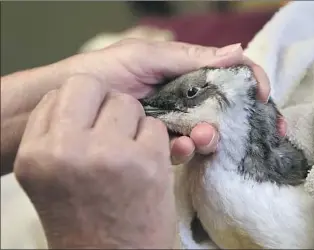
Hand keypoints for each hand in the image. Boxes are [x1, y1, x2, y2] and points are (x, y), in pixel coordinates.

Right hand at [14, 75, 174, 248]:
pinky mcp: (146, 161)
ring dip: (132, 123)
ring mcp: (109, 154)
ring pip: (127, 103)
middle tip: (112, 128)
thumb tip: (74, 96)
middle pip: (92, 87)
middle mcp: (67, 150)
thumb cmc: (80, 217)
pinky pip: (154, 126)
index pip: (59, 94)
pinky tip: (145, 163)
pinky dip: (153, 141)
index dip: (82, 103)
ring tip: (128, 151)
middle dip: (106, 103)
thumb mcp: (47, 176)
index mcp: (37, 153)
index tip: (92, 117)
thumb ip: (55, 134)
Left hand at [70, 39, 285, 163]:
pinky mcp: (161, 143)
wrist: (69, 103)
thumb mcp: (145, 58)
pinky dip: (186, 150)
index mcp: (186, 72)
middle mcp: (186, 97)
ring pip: (209, 132)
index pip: (230, 74)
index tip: (263, 96)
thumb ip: (189, 58)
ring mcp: (175, 121)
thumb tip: (238, 50)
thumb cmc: (104, 72)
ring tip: (199, 137)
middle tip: (241, 127)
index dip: (251, 83)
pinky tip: (179, 147)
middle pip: (226, 108)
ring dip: (210, 136)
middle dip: (240, 120)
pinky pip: (184, 149)